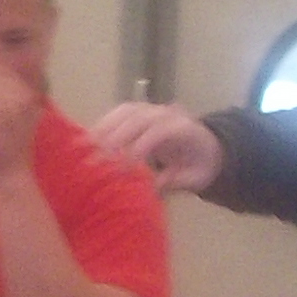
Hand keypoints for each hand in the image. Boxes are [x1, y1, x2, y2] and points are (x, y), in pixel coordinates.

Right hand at [87, 101, 221, 196]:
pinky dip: (104, 122)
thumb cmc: (201, 165)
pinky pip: (121, 112)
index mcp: (184, 129)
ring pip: (127, 112)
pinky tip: (90, 136)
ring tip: (84, 145)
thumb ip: (174, 181)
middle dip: (115, 138)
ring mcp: (154, 110)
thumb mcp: (195, 178)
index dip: (139, 147)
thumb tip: (149, 187)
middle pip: (138, 119)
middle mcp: (168, 114)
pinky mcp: (143, 111)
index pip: (159, 132)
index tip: (121, 169)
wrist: (211, 147)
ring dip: (104, 127)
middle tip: (94, 160)